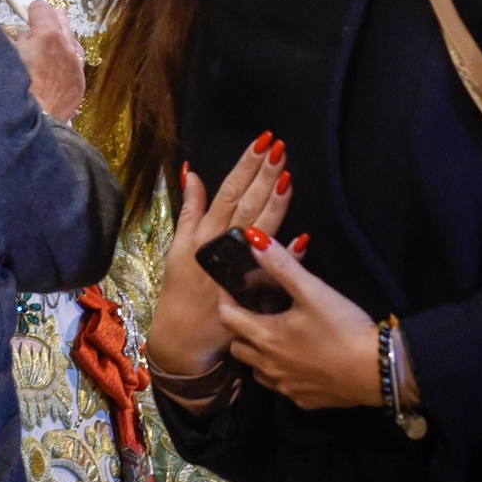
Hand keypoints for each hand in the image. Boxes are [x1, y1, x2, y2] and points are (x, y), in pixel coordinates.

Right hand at [8, 0, 84, 119]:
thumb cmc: (11, 93)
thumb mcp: (3, 54)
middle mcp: (66, 48)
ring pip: (72, 42)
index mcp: (47, 36)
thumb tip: (19, 35)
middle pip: (61, 21)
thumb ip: (13, 38)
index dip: (32, 7)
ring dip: (62, 39)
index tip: (28, 8)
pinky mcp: (78, 85)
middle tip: (40, 18)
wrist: (28, 126)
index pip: (42, 9)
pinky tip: (58, 63)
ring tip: (52, 39)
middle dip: (49, 19)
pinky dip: (67, 60)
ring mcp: (75, 67)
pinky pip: (75, 64)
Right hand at [146, 135, 293, 378]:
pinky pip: (273, 273)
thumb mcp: (177, 246)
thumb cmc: (180, 288)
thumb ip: (189, 209)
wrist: (183, 338)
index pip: (229, 190)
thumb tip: (191, 171)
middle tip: (281, 148)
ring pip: (260, 231)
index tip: (262, 142)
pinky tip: (304, 237)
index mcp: (205, 232)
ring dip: (275, 203)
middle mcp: (221, 247)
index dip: (246, 166)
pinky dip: (287, 255)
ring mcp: (237, 269)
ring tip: (288, 176)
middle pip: (247, 205)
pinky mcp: (250, 294)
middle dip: (263, 175)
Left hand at [215, 232, 382, 410]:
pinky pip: (279, 383)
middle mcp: (268, 366)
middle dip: (241, 325)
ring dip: (258, 349)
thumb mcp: (312, 290)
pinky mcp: (302, 399)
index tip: (234, 286)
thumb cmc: (342, 327)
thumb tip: (253, 239)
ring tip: (277, 330)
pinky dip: (279, 368)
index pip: (227, 316)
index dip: (226, 298)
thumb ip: (281, 264)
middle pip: (237, 345)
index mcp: (265, 337)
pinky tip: (299, 356)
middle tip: (258, 307)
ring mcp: (285, 386)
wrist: (377, 371)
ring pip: (256, 367)